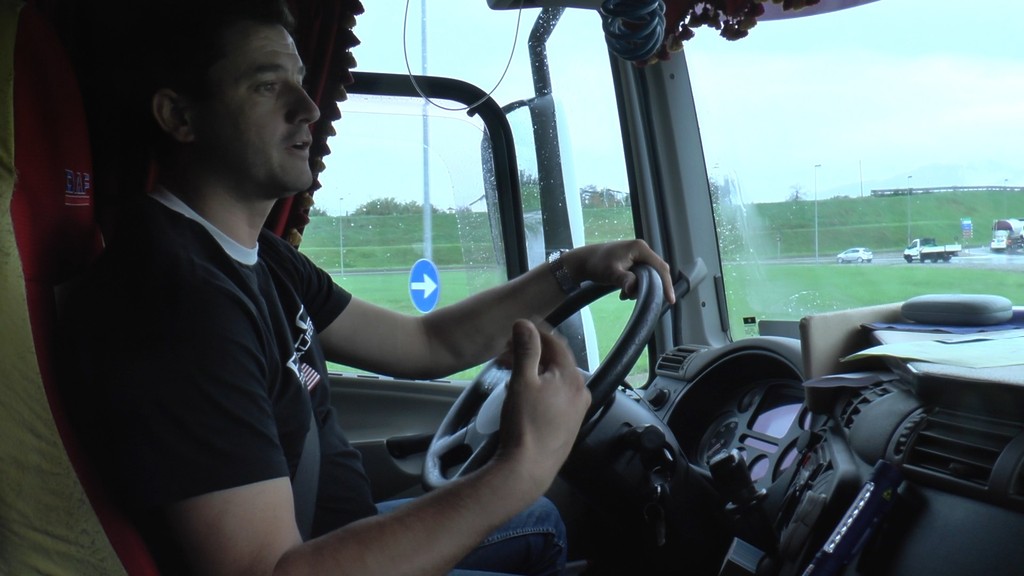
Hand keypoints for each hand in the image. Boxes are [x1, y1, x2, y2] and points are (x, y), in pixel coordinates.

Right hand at [494, 320, 590, 494]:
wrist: (528, 467)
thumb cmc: (524, 423)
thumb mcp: (522, 381)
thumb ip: (525, 350)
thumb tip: (525, 324)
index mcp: (572, 376)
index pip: (556, 342)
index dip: (535, 332)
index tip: (517, 329)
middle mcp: (581, 390)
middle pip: (556, 360)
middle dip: (532, 352)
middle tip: (507, 353)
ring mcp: (577, 409)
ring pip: (556, 379)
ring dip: (535, 370)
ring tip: (511, 372)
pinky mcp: (569, 424)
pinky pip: (556, 396)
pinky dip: (541, 387)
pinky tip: (523, 394)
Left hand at [562, 240, 675, 303]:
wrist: (583, 261)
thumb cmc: (596, 264)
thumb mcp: (611, 273)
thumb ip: (624, 280)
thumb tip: (633, 288)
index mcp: (640, 248)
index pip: (660, 267)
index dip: (667, 284)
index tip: (670, 299)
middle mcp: (641, 249)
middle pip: (657, 271)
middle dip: (651, 287)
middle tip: (640, 298)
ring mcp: (637, 255)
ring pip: (649, 275)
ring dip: (641, 287)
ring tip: (626, 295)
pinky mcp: (633, 261)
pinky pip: (641, 275)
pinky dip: (635, 285)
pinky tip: (624, 292)